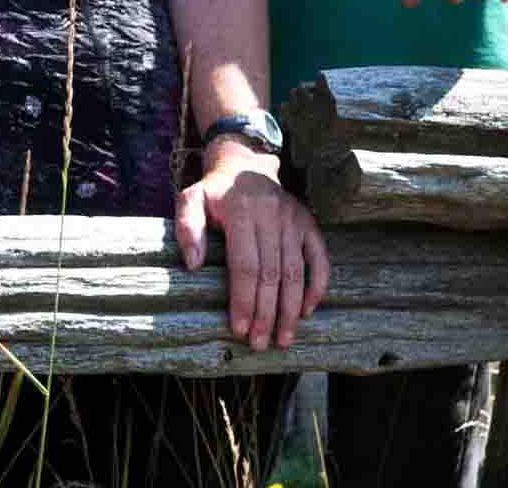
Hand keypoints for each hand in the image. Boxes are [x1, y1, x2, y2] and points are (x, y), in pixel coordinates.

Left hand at [175, 145, 327, 349]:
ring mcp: (294, 219)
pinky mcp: (308, 223)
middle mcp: (273, 215)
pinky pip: (319, 257)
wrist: (245, 164)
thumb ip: (187, 228)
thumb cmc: (214, 192)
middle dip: (267, 313)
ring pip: (296, 271)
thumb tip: (194, 265)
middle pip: (272, 274)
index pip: (245, 265)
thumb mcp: (190, 200)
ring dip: (291, 309)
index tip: (239, 330)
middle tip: (260, 344)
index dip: (244, 300)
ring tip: (284, 339)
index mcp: (243, 211)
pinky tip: (307, 311)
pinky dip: (317, 285)